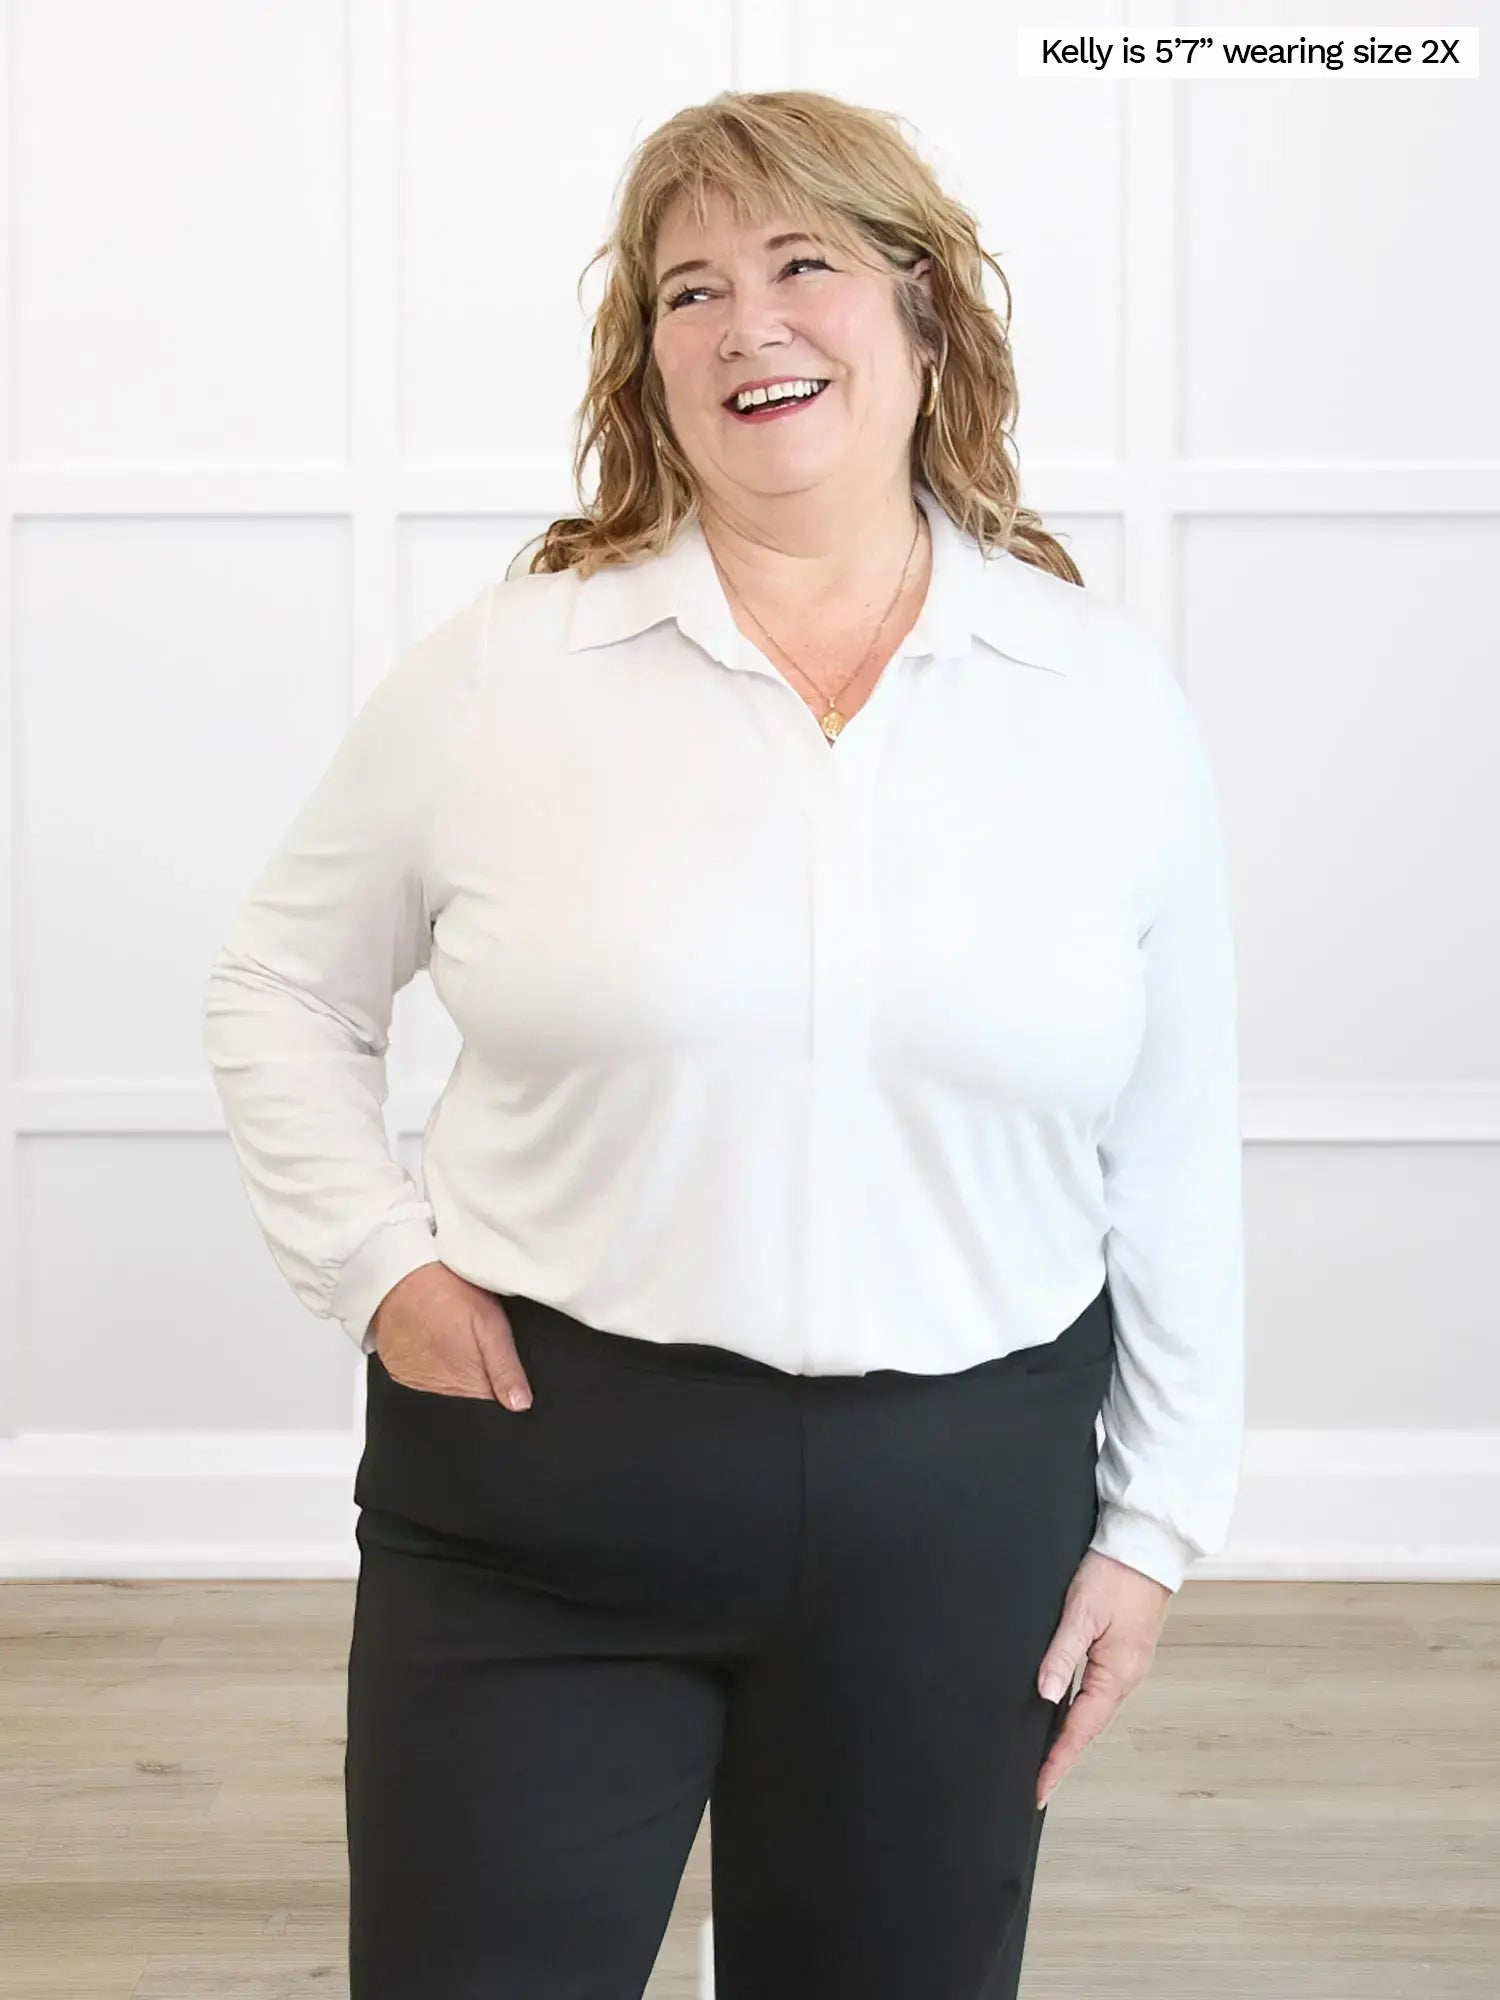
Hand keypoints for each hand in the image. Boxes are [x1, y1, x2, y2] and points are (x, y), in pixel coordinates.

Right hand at [370, 1264, 533, 1410]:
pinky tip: (435, 1341)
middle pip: (468, 1398)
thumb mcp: (490, 1323)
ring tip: (454, 1338)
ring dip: (455, 1371)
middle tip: (476, 1343)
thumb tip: (521, 1405)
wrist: (399, 1273)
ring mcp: (413, 1384)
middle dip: (479, 1378)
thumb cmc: (446, 1293)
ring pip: (446, 1389)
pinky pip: (422, 1379)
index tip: (502, 1367)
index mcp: (465, 1384)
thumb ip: (505, 1367)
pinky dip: (431, 1365)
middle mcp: (437, 1391)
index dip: (502, 1387)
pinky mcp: (397, 1372)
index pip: (492, 1406)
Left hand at [1034, 1549, 1172, 1808]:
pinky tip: (1064, 1712)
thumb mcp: (1080, 1613)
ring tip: (1046, 1758)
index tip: (1039, 1790)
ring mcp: (1126, 1665)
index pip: (1080, 1730)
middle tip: (1037, 1783)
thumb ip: (1061, 1654)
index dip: (1058, 1761)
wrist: (1145, 1546)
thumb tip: (1043, 1694)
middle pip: (1088, 1727)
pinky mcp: (1123, 1652)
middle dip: (1063, 1756)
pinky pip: (1098, 1692)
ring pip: (1094, 1711)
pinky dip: (1080, 1711)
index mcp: (1116, 1674)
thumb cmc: (1114, 1575)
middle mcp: (1124, 1677)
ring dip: (1071, 1735)